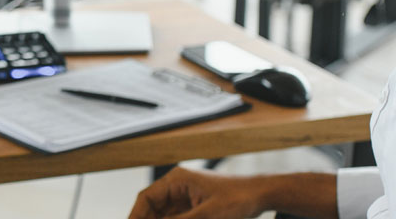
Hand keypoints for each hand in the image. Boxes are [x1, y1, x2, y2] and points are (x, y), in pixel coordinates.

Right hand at [129, 167, 271, 218]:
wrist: (260, 195)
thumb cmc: (238, 198)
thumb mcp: (206, 215)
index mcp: (176, 179)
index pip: (146, 198)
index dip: (135, 216)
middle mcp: (177, 186)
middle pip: (151, 208)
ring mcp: (185, 196)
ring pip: (162, 215)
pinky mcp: (193, 206)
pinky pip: (175, 217)